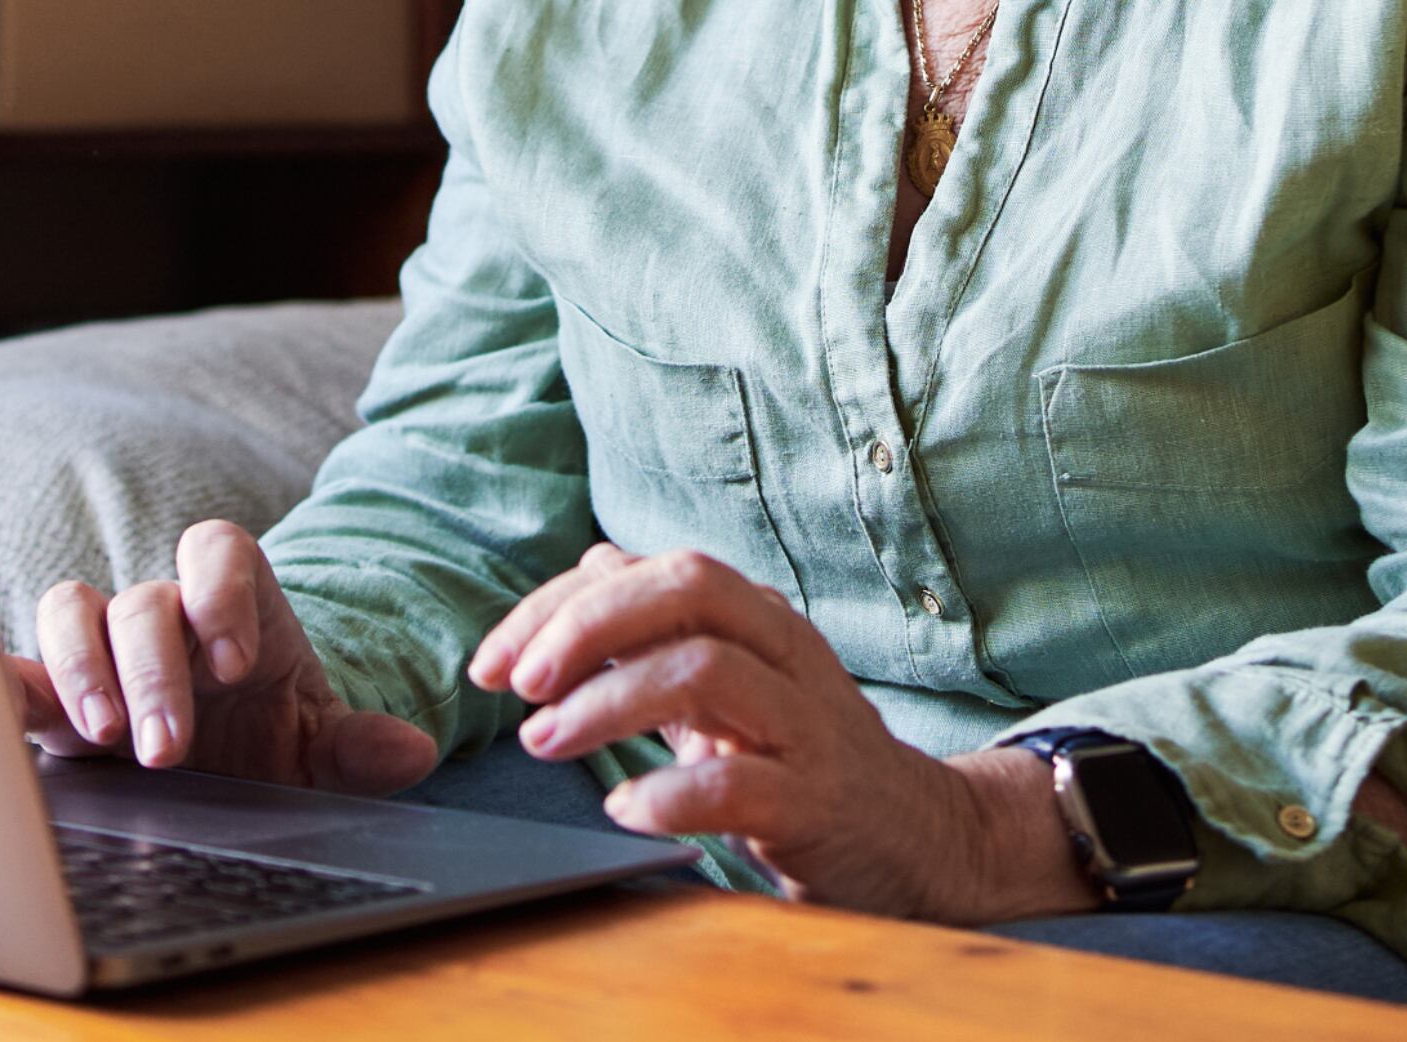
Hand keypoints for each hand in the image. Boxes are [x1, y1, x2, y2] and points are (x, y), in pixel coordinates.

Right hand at [12, 520, 437, 794]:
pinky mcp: (52, 692)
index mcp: (232, 603)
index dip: (221, 595)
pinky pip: (17, 668)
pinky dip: (2, 682)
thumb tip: (412, 751)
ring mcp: (102, 647)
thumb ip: (359, 746)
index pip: (219, 552)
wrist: (222, 770)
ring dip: (81, 669)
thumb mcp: (318, 745)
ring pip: (70, 610)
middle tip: (170, 748)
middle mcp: (162, 612)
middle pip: (143, 601)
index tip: (235, 665)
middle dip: (153, 671)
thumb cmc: (269, 739)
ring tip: (102, 736)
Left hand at [472, 543, 1082, 920]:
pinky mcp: (819, 799)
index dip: (555, 607)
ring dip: (608, 705)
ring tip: (545, 743)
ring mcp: (806, 722)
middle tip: (517, 686)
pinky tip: (624, 809)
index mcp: (752, 614)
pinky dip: (670, 794)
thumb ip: (662, 629)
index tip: (490, 662)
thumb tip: (586, 572)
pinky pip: (740, 784)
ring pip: (706, 672)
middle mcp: (783, 649)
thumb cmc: (798, 750)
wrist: (917, 834)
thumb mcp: (730, 678)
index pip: (645, 572)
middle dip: (585, 627)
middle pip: (685, 590)